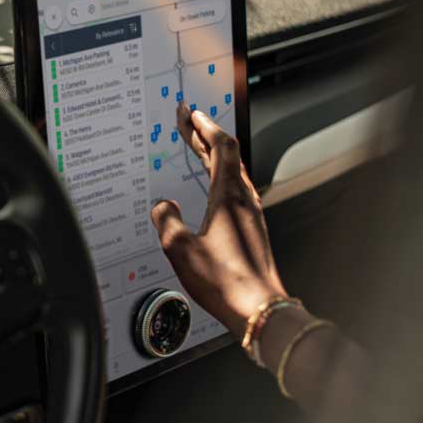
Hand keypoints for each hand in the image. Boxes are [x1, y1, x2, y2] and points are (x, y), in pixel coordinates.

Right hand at [150, 105, 287, 337]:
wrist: (259, 309)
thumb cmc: (225, 281)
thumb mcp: (180, 249)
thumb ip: (166, 221)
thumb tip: (162, 206)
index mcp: (229, 197)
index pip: (221, 147)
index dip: (204, 126)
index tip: (190, 114)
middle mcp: (245, 200)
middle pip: (227, 156)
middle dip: (205, 136)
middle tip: (188, 122)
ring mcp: (252, 215)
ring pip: (233, 173)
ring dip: (214, 156)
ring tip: (198, 149)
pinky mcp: (253, 230)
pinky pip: (235, 191)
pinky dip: (219, 177)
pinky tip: (211, 189)